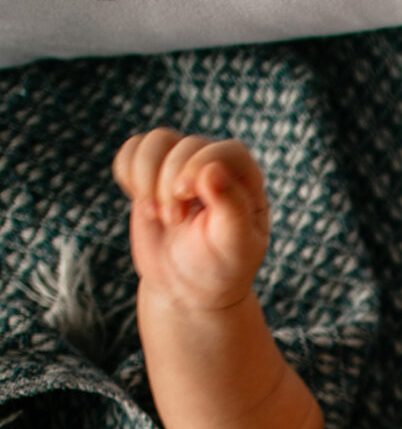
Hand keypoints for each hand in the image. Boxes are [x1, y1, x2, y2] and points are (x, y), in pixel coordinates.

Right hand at [113, 129, 269, 314]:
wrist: (187, 287)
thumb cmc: (218, 268)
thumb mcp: (233, 246)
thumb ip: (231, 209)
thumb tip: (212, 169)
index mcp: (247, 180)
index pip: (227, 151)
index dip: (199, 165)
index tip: (183, 194)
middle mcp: (216, 164)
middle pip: (185, 146)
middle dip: (169, 185)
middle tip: (173, 222)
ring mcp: (182, 164)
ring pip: (155, 141)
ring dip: (145, 177)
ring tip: (154, 213)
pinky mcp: (152, 171)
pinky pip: (132, 149)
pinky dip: (127, 172)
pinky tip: (141, 202)